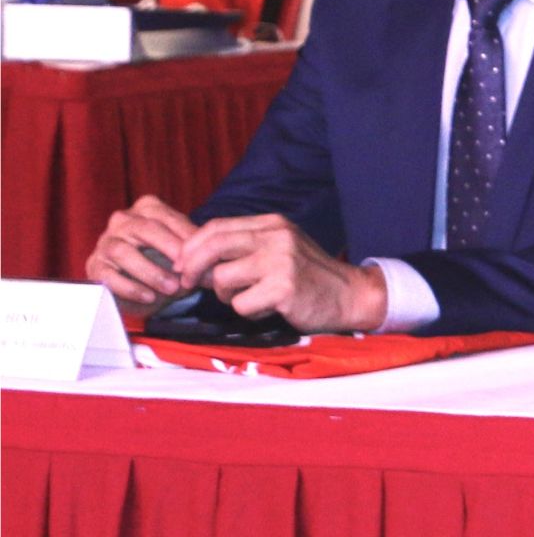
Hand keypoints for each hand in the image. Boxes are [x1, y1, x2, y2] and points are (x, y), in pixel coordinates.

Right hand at [85, 194, 197, 311]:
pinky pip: (109, 276)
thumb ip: (193, 245)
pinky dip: (131, 288)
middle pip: (145, 229)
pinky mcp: (94, 266)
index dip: (186, 235)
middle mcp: (122, 220)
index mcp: (146, 208)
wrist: (141, 284)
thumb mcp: (181, 249)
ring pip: (123, 252)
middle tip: (186, 269)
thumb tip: (210, 252)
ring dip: (150, 271)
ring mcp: (105, 242)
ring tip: (171, 288)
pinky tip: (149, 297)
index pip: (168, 217)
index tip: (204, 252)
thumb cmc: (166, 260)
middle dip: (168, 249)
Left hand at [173, 215, 387, 332]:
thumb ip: (244, 247)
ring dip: (228, 296)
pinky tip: (270, 308)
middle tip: (188, 283)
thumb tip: (195, 259)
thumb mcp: (279, 249)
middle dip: (192, 267)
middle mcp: (276, 237)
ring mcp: (281, 261)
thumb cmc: (307, 275)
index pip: (217, 227)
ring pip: (223, 279)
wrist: (348, 295)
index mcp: (272, 224)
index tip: (182, 265)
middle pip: (214, 246)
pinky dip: (249, 312)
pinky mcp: (284, 288)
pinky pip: (241, 305)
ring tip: (252, 297)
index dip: (192, 246)